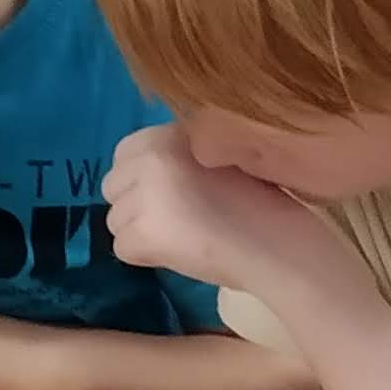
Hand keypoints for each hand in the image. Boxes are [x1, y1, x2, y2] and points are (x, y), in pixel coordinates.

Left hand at [102, 125, 321, 291]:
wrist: (278, 244)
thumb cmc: (261, 203)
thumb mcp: (221, 156)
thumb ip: (183, 155)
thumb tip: (150, 176)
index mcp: (171, 131)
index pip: (125, 153)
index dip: (144, 179)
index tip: (174, 195)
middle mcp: (151, 155)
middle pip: (113, 187)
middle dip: (136, 205)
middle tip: (176, 220)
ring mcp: (143, 193)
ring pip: (116, 220)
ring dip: (141, 232)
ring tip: (183, 238)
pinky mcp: (141, 231)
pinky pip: (123, 248)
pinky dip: (146, 257)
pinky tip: (179, 255)